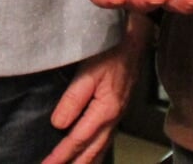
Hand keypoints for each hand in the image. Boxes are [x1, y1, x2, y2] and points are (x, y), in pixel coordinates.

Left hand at [41, 16, 151, 163]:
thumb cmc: (110, 52)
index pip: (78, 139)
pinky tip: (91, 156)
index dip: (61, 155)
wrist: (134, 41)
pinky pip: (106, 140)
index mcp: (105, 111)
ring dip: (85, 162)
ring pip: (100, 148)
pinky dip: (96, 153)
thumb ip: (73, 98)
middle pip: (91, 151)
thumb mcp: (88, 72)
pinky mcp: (116, 111)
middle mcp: (112, 118)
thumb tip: (59, 125)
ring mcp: (116, 116)